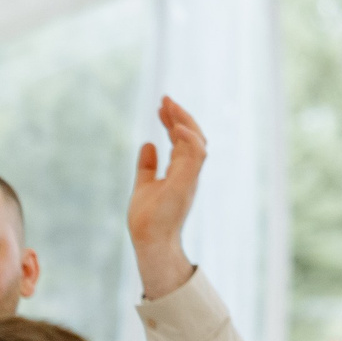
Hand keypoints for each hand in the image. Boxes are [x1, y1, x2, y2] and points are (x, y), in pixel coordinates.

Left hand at [128, 96, 204, 299]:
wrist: (149, 241)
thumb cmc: (148, 220)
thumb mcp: (144, 185)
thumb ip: (147, 166)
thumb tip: (148, 144)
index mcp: (180, 171)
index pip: (181, 140)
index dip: (173, 121)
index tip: (161, 106)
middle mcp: (188, 172)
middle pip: (192, 136)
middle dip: (180, 115)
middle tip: (165, 99)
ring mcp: (189, 177)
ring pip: (197, 141)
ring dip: (184, 121)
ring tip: (169, 106)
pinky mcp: (187, 182)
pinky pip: (196, 154)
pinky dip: (188, 138)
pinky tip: (175, 126)